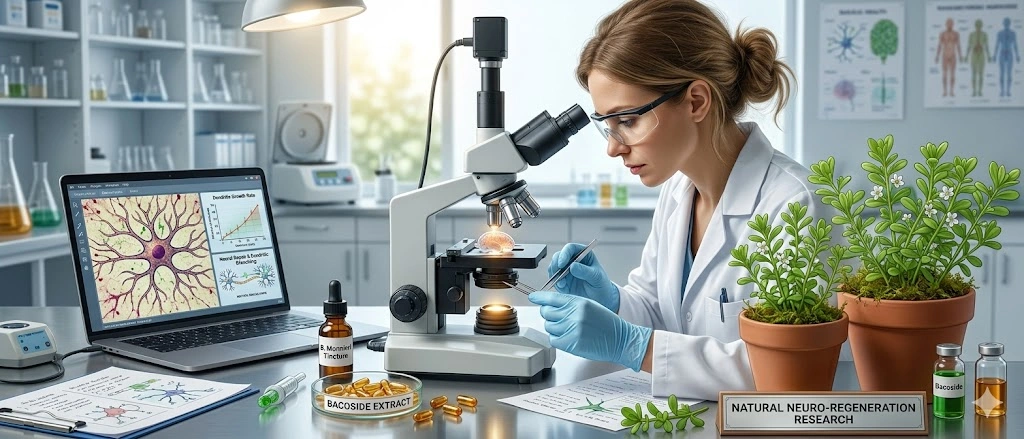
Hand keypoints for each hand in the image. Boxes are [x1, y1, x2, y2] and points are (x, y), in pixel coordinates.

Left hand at [529, 291, 651, 371]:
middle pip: (546, 312)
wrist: (620, 339)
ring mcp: (571, 329)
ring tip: (567, 329)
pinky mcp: (570, 343)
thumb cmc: (607, 323)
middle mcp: (573, 314)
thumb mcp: (590, 306)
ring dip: (554, 327)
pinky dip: (557, 339)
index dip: (540, 297)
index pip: (552, 297)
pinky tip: (568, 337)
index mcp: (579, 302)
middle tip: (558, 318)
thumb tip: (550, 304)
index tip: (533, 297)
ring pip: (548, 326)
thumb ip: (571, 304)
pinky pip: (553, 339)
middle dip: (549, 314)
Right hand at [547, 243, 619, 311]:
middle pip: (558, 256)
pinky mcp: (562, 280)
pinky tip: (563, 288)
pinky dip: (555, 283)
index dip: (564, 254)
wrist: (600, 299)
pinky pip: (553, 279)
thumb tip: (572, 266)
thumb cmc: (601, 285)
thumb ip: (585, 271)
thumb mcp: (596, 277)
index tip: (562, 264)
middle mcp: (573, 260)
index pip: (570, 248)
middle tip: (558, 275)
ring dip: (555, 275)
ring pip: (553, 267)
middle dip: (556, 265)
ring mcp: (566, 270)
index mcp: (583, 254)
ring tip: (563, 285)